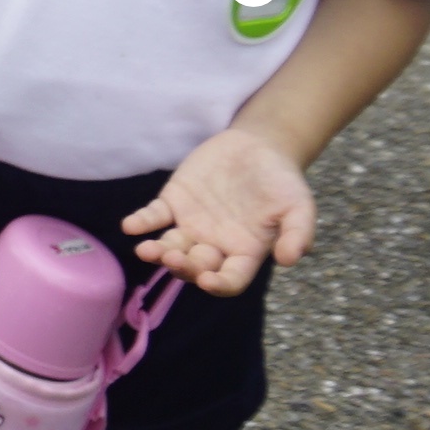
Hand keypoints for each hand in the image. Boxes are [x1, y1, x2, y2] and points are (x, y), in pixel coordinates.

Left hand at [122, 128, 316, 296]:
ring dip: (157, 252)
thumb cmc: (282, 181)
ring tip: (146, 251)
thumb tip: (288, 260)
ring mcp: (191, 225)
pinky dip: (141, 222)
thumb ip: (297, 233)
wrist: (259, 146)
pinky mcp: (174, 202)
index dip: (218, 284)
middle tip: (172, 259)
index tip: (207, 280)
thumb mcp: (299, 206)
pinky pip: (154, 217)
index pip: (230, 279)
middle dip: (183, 267)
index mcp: (244, 253)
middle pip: (194, 266)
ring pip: (170, 246)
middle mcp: (214, 245)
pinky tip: (130, 226)